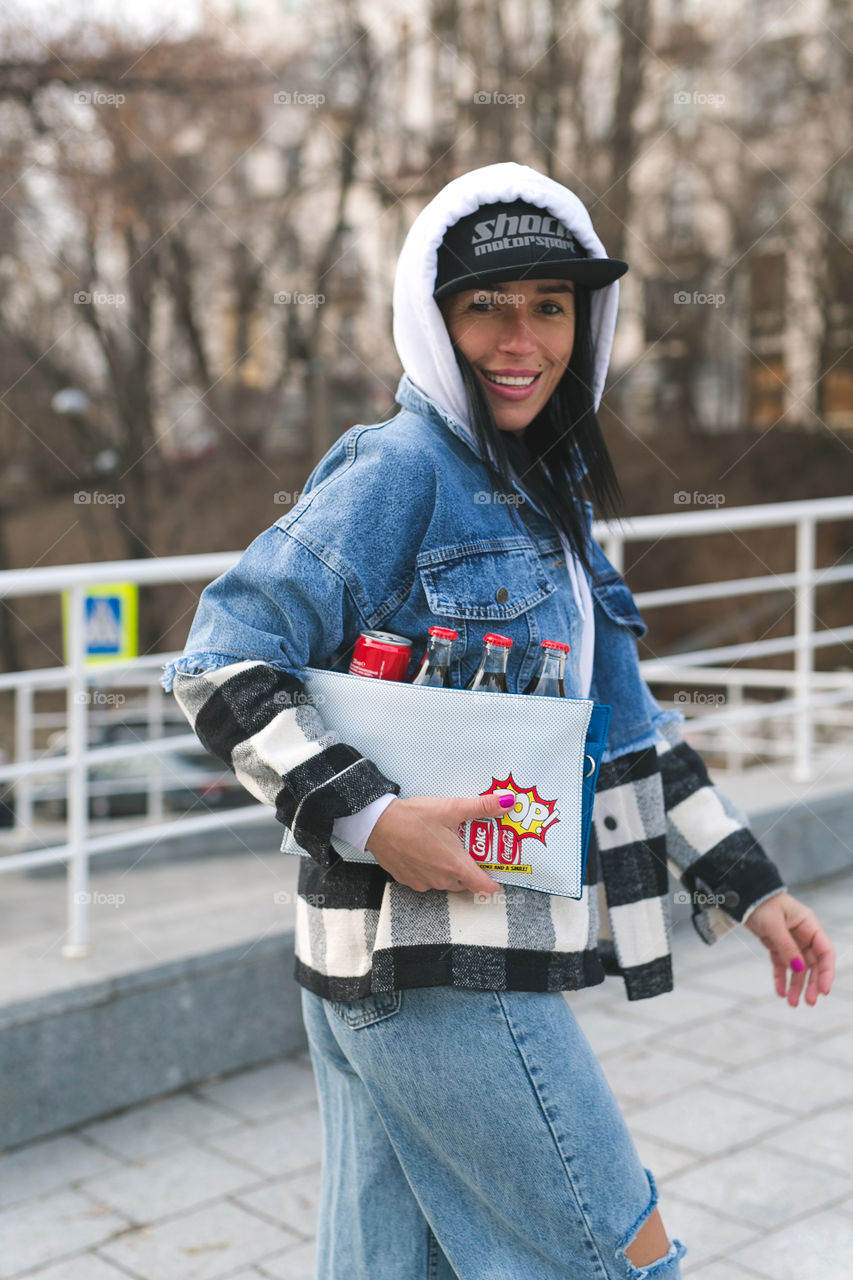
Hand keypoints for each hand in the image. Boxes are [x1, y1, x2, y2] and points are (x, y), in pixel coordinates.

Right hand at [366, 792, 512, 895]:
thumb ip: (482, 806)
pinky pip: (427, 881)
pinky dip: (431, 870)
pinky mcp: (408, 880)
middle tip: (470, 850)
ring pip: (446, 883)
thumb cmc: (413, 818)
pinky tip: (426, 852)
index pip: (483, 887)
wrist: (378, 823)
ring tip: (447, 848)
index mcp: (455, 865)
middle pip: (465, 883)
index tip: (497, 875)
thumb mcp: (451, 808)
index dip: (493, 883)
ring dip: (449, 871)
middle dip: (470, 870)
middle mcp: (441, 879)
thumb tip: (508, 802)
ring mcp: (423, 882)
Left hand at [743, 890, 834, 1005]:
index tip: (824, 990)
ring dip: (796, 985)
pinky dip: (781, 978)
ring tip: (792, 1003)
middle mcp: (803, 935)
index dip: (826, 972)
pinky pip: (781, 965)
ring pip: (798, 968)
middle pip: (813, 964)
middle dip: (812, 984)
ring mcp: (790, 941)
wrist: (744, 895)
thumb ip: (786, 947)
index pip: (825, 952)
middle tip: (809, 1002)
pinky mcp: (776, 945)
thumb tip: (798, 968)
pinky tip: (780, 992)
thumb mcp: (774, 925)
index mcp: (809, 925)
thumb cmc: (762, 903)